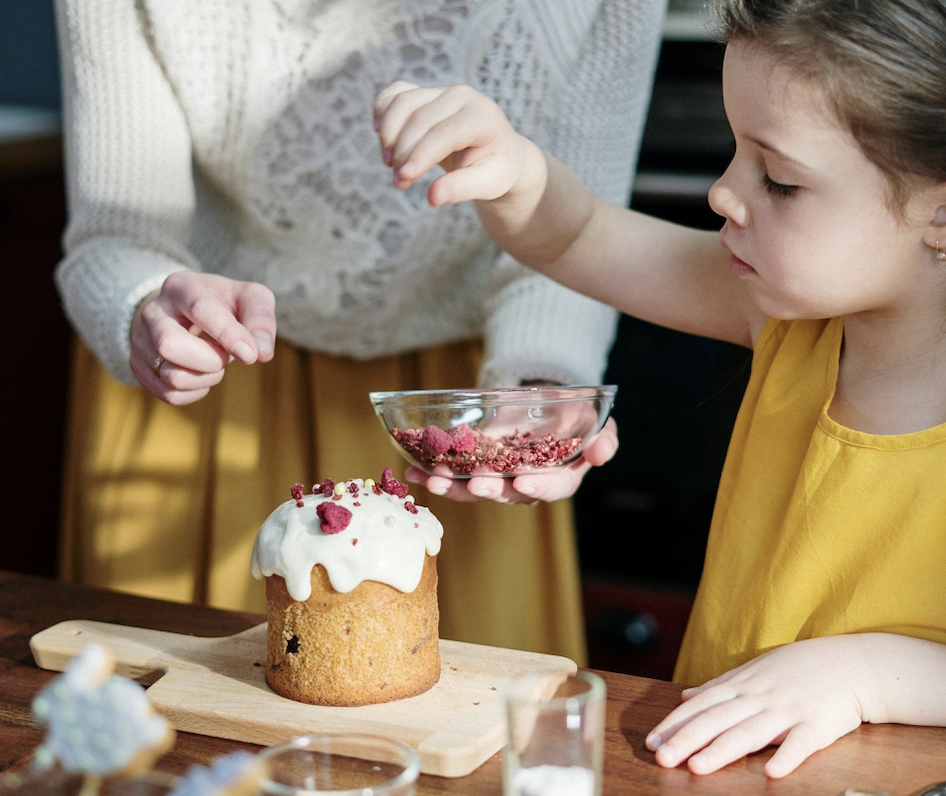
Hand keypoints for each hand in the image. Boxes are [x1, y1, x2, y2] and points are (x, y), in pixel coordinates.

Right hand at [129, 271, 275, 404]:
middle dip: (210, 360)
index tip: (251, 356)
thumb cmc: (226, 305)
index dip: (227, 335)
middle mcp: (153, 311)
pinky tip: (201, 375)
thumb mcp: (250, 299)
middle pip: (170, 345)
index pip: (200, 309)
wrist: (187, 312)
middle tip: (225, 355)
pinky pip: (169, 394)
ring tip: (214, 362)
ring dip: (206, 378)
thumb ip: (261, 320)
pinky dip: (195, 392)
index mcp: (182, 286)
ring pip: (172, 376)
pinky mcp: (139, 365)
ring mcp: (140, 339)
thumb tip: (262, 354)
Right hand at [373, 81, 533, 207]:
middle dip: (403, 152)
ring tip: (389, 164)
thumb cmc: (494, 170)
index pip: (444, 133)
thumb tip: (432, 198)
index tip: (403, 178)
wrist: (497, 152)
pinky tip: (380, 135)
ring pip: (403, 102)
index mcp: (482, 117)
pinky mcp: (426, 93)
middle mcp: (462, 96)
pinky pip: (396, 93)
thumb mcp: (488, 185)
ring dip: (389, 134)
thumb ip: (461, 189)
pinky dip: (382, 110)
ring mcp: (442, 91)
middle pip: (419, 119)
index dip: (420, 155)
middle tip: (399, 182)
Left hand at [404, 417, 617, 503]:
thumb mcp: (595, 421)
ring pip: (476, 490)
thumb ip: (604, 439)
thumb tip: (600, 453)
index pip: (552, 489)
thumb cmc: (576, 416)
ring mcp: (499, 478)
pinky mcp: (477, 468)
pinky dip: (436, 475)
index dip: (538, 487)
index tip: (522, 481)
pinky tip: (415, 472)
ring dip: (454, 487)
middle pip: (507, 494)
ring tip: (433, 479)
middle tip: (473, 483)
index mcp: (560, 478)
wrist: (546, 403)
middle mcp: (527, 484)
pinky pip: (457, 476)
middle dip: (488, 489)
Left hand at [645, 636, 873, 777]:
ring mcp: (788, 710)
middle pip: (717, 720)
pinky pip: (801, 743)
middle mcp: (760, 697)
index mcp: (743, 685)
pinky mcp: (819, 725)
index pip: (702, 705)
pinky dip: (786, 757)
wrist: (851, 664)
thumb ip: (720, 686)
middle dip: (686, 739)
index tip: (652, 741)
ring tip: (697, 767)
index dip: (676, 723)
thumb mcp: (754, 671)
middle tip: (661, 758)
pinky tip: (771, 773)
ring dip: (722, 750)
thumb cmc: (798, 669)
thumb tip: (686, 696)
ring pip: (750, 732)